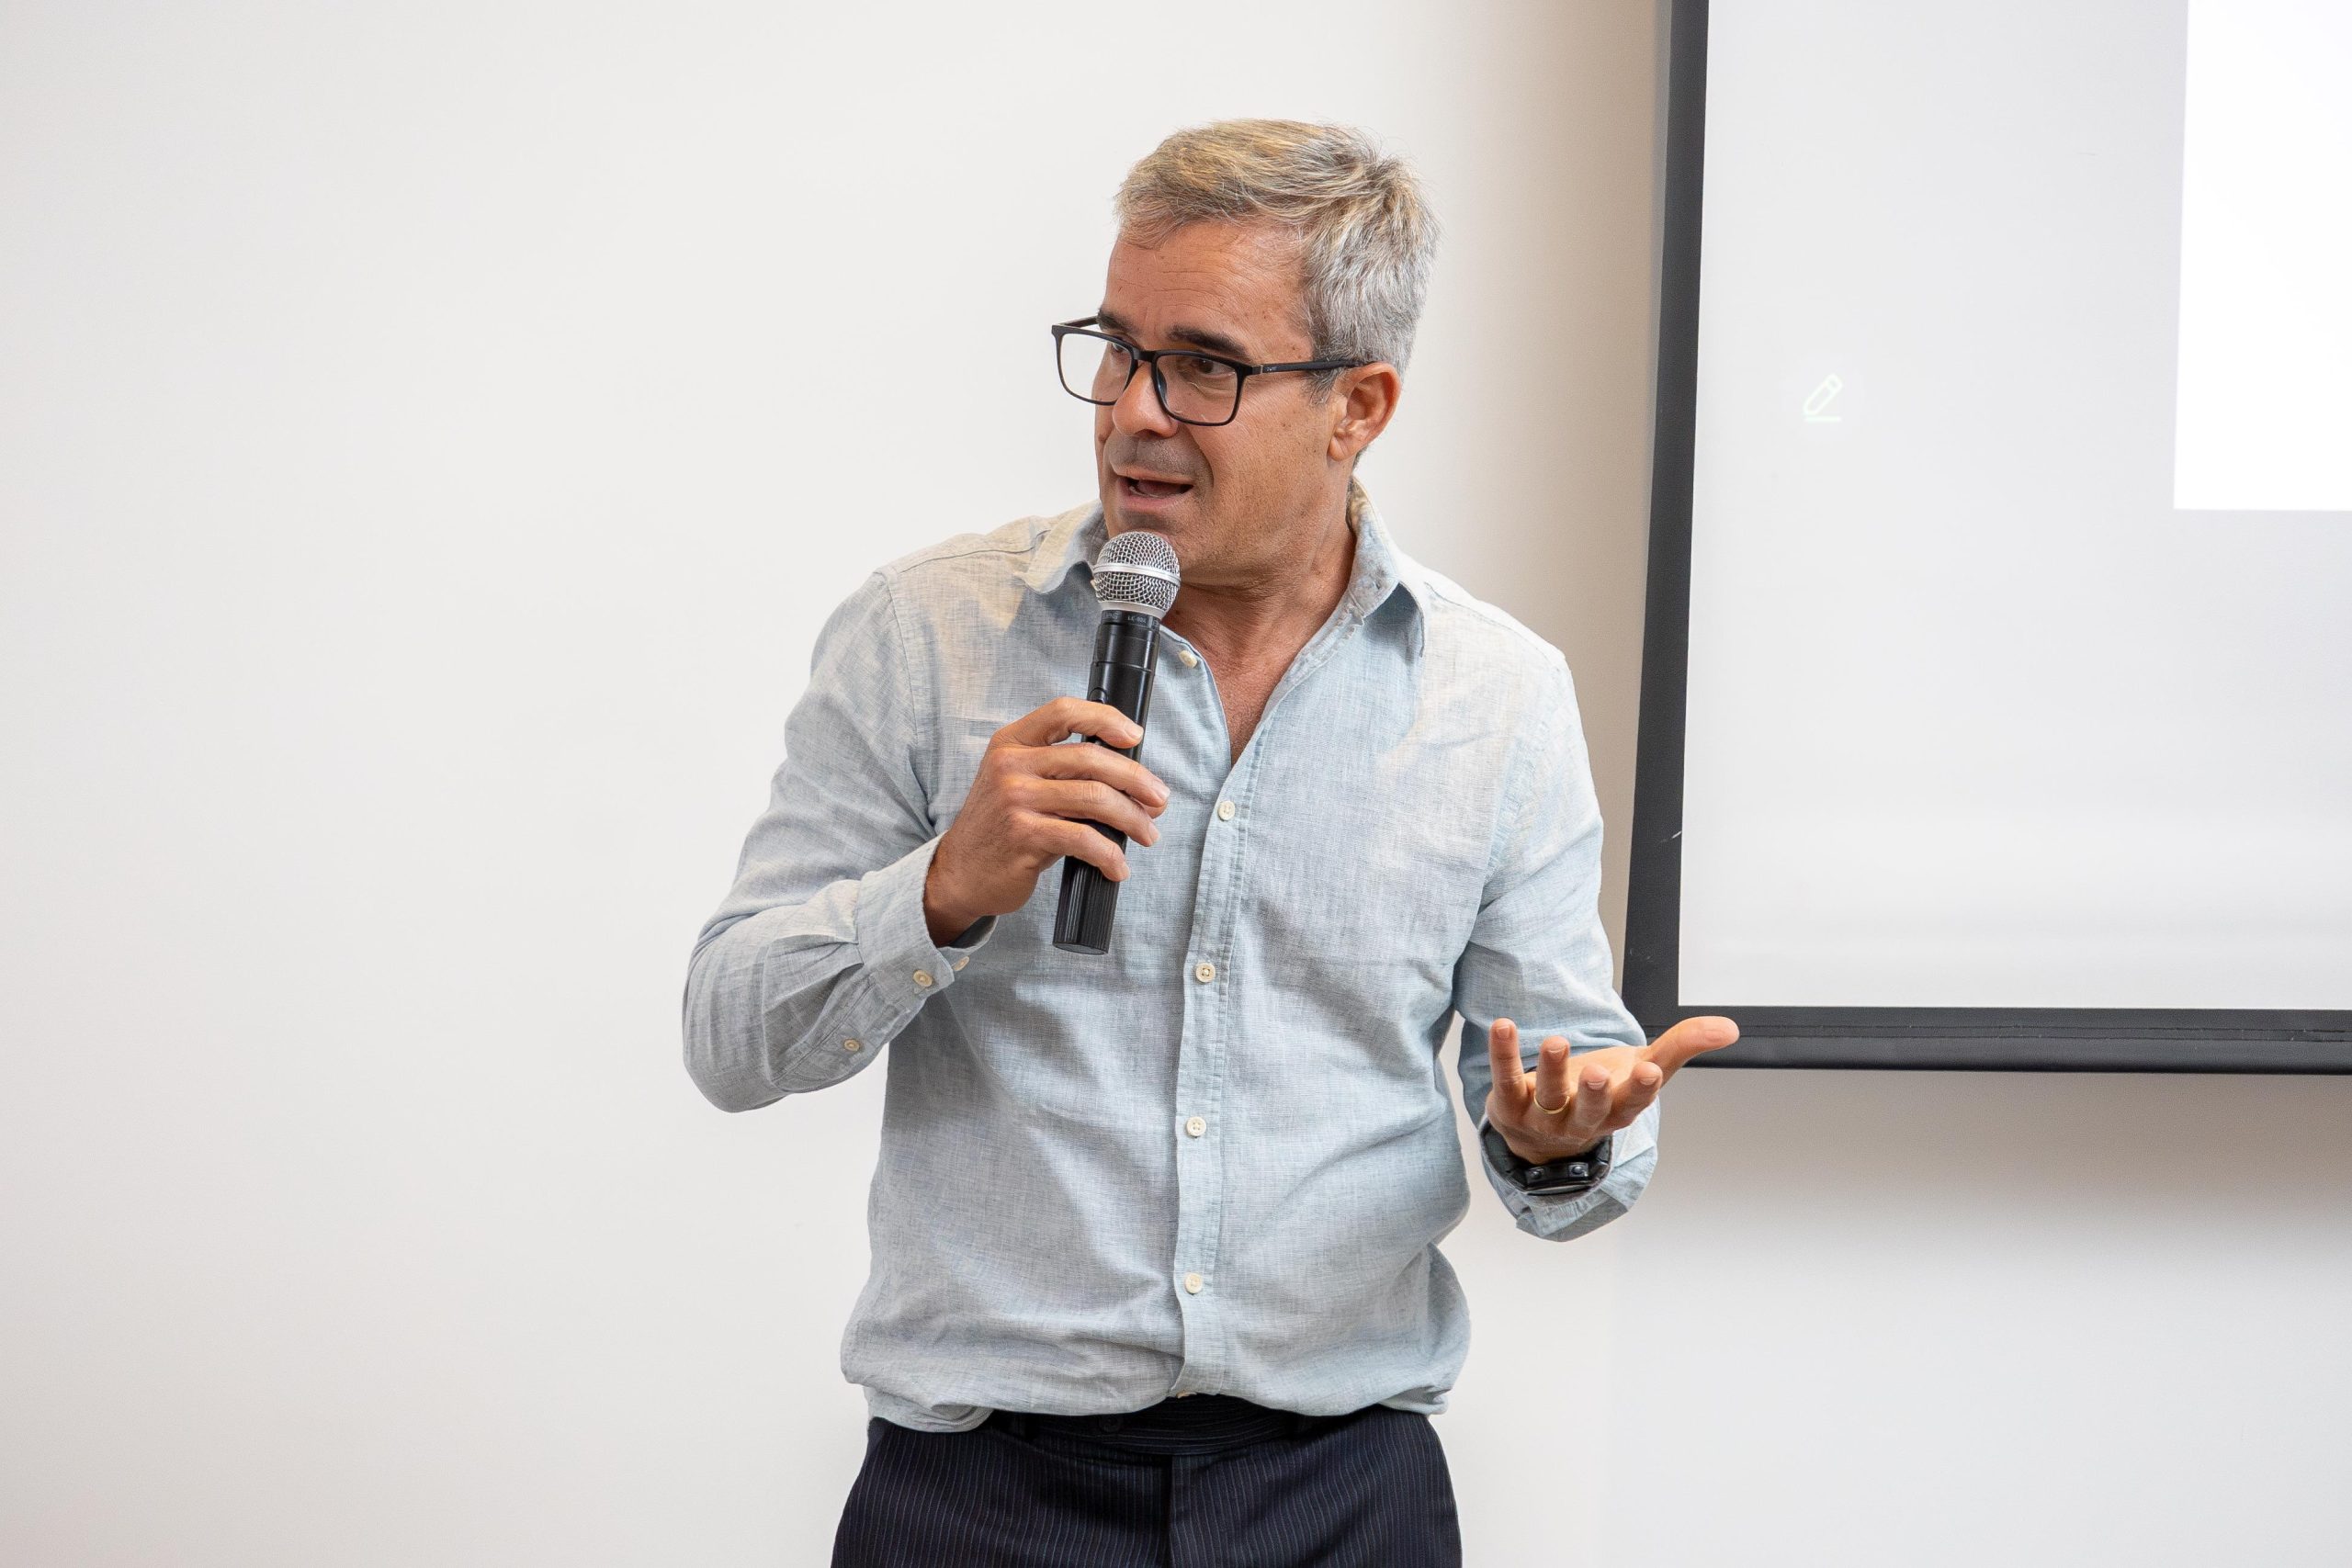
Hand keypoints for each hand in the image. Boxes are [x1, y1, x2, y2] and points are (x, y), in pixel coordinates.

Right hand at [923, 697, 1170, 945]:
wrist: (960, 872)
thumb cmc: (1001, 827)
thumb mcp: (1019, 783)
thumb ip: (1064, 772)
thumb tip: (1137, 782)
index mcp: (1012, 742)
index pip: (1063, 711)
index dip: (1105, 718)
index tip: (1134, 735)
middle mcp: (1011, 765)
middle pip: (1091, 758)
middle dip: (1137, 780)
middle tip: (1159, 799)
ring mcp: (1015, 800)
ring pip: (1095, 798)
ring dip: (1133, 819)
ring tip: (1148, 834)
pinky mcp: (1024, 836)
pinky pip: (1084, 839)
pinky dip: (1110, 855)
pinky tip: (1118, 866)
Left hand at [1483, 1015, 1739, 1163]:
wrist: (1543, 1130)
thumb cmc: (1602, 1092)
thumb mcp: (1643, 1069)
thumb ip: (1682, 1046)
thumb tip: (1729, 1027)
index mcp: (1617, 1111)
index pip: (1631, 1104)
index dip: (1640, 1090)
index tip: (1649, 1071)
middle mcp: (1581, 1120)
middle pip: (1588, 1111)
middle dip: (1594, 1093)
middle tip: (1598, 1073)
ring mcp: (1542, 1116)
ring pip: (1547, 1097)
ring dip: (1551, 1070)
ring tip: (1556, 1042)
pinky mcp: (1508, 1103)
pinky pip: (1504, 1078)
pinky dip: (1503, 1053)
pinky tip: (1503, 1026)